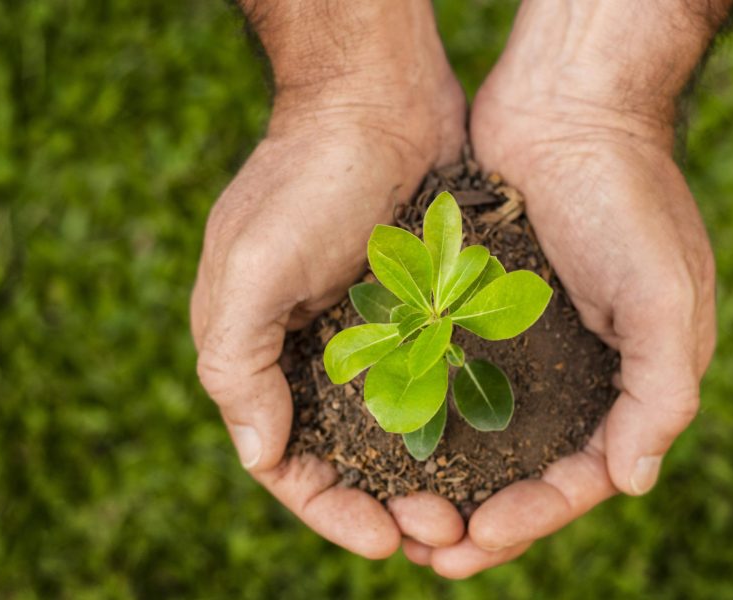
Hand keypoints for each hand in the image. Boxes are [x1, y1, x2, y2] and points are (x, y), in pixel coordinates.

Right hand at [191, 1, 468, 558]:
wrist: (377, 100)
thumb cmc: (305, 179)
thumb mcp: (249, 269)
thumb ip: (237, 363)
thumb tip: (259, 455)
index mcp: (264, 355)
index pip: (291, 461)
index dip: (333, 510)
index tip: (384, 542)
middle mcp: (318, 355)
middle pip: (352, 459)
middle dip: (391, 505)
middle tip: (444, 533)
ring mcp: (375, 335)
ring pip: (404, 433)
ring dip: (433, 477)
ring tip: (474, 510)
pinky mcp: (425, 311)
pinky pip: (441, 384)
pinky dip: (460, 423)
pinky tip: (495, 450)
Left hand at [408, 0, 723, 576]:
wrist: (569, 108)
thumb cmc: (627, 198)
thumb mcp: (667, 297)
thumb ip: (662, 391)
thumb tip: (632, 483)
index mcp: (632, 383)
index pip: (585, 476)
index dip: (535, 517)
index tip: (476, 537)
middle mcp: (580, 375)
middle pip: (529, 473)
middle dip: (483, 519)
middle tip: (428, 552)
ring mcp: (528, 346)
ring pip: (484, 438)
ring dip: (447, 481)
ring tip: (396, 516)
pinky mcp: (481, 315)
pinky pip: (453, 381)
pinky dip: (427, 417)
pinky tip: (384, 442)